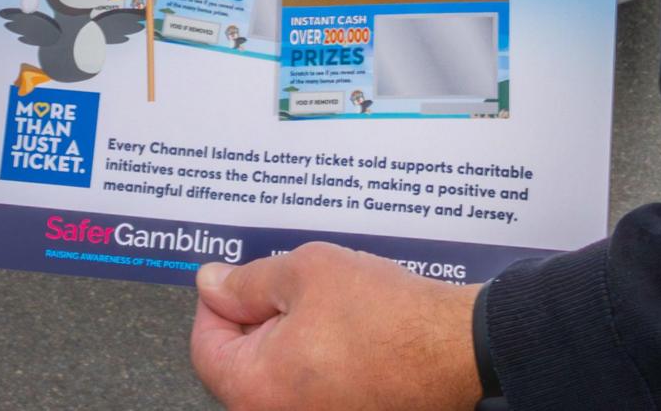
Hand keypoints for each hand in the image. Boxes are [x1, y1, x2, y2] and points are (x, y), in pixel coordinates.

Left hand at [190, 243, 481, 410]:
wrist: (455, 350)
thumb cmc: (385, 316)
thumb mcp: (304, 272)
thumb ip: (246, 282)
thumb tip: (212, 285)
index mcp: (252, 388)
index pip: (206, 346)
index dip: (219, 301)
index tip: (237, 277)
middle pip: (241, 364)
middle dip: (257, 319)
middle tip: (287, 284)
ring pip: (278, 375)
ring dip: (289, 337)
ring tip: (322, 302)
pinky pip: (310, 388)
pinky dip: (316, 358)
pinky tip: (343, 328)